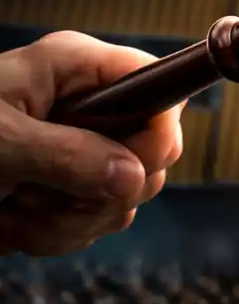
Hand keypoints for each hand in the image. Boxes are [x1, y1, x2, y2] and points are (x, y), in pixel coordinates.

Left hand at [0, 31, 183, 255]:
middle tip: (43, 194)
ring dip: (68, 220)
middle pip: (151, 153)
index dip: (158, 130)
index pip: (158, 85)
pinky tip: (13, 222)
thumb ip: (68, 155)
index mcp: (74, 70)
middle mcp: (88, 105)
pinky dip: (53, 233)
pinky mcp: (72, 186)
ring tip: (14, 210)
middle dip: (101, 192)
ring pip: (126, 197)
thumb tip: (134, 177)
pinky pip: (98, 220)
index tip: (132, 166)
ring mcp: (82, 148)